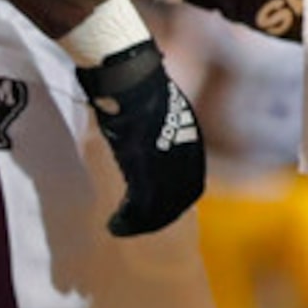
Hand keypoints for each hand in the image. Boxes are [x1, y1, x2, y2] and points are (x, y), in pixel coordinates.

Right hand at [81, 42, 206, 235]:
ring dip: (142, 223)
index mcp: (192, 141)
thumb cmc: (138, 85)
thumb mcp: (159, 106)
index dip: (175, 199)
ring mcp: (169, 167)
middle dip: (160, 215)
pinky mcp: (147, 172)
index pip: (191, 182)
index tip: (157, 206)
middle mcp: (187, 158)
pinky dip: (128, 221)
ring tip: (122, 227)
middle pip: (178, 200)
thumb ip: (159, 124)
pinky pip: (141, 208)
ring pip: (160, 209)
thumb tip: (146, 125)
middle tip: (140, 223)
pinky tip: (115, 225)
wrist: (132, 80)